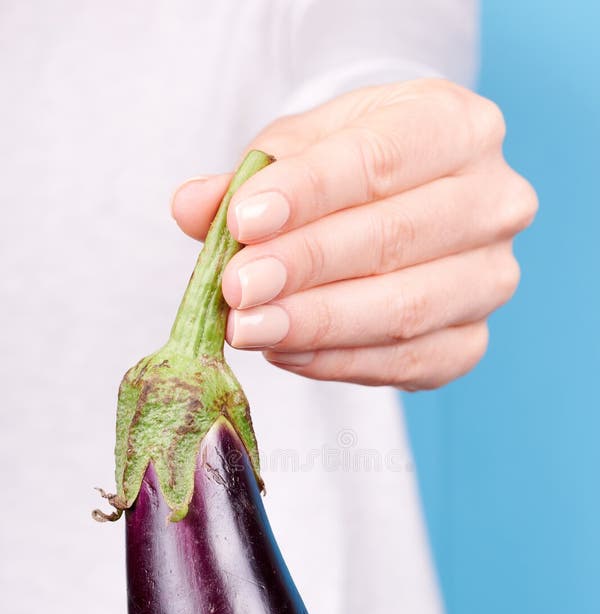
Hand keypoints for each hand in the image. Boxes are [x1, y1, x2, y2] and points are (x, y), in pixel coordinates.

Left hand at [171, 79, 537, 389]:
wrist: (408, 204)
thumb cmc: (355, 169)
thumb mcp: (304, 149)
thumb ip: (252, 177)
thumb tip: (192, 207)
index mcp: (458, 127)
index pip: (380, 159)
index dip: (308, 194)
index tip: (243, 223)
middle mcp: (493, 201)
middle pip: (393, 238)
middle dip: (304, 267)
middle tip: (236, 290)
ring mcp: (489, 278)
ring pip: (404, 309)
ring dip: (315, 325)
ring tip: (248, 328)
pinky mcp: (471, 341)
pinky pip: (405, 363)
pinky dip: (337, 363)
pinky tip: (283, 352)